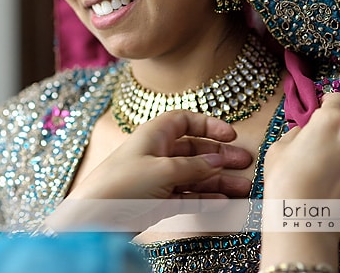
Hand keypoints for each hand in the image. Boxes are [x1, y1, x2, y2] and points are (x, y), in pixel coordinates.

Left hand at [47, 110, 251, 231]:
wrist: (95, 218)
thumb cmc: (122, 184)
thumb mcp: (163, 170)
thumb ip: (194, 166)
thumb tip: (218, 160)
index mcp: (153, 135)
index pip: (184, 121)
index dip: (208, 125)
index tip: (230, 134)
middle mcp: (157, 154)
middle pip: (194, 149)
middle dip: (220, 155)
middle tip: (245, 162)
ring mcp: (158, 178)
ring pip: (194, 175)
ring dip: (219, 180)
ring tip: (243, 187)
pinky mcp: (157, 201)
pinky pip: (188, 196)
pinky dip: (206, 197)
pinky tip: (223, 201)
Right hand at [259, 92, 339, 270]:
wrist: (304, 222)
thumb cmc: (286, 181)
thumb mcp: (280, 147)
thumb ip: (298, 132)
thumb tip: (306, 132)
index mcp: (333, 120)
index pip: (338, 98)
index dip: (327, 103)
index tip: (321, 111)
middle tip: (324, 140)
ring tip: (332, 162)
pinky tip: (339, 178)